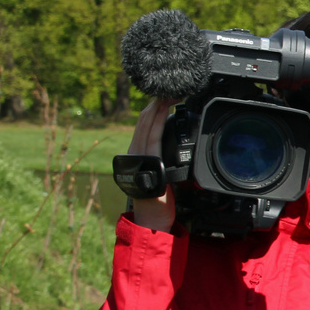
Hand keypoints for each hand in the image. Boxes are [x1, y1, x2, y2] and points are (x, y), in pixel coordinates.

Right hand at [127, 99, 174, 232]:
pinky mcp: (148, 162)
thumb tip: (175, 149)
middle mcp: (135, 152)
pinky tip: (162, 111)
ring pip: (145, 125)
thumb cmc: (159, 199)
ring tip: (169, 95)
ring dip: (158, 107)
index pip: (143, 124)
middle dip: (157, 102)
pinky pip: (152, 138)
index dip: (154, 108)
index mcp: (137, 153)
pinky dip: (157, 122)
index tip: (166, 97)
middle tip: (171, 91)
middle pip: (143, 120)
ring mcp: (139, 156)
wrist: (153, 218)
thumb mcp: (162, 173)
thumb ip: (164, 159)